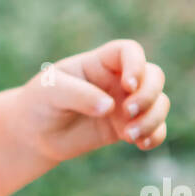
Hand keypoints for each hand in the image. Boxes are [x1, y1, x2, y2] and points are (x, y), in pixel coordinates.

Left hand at [13, 39, 168, 165]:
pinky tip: (142, 144)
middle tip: (128, 111)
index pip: (129, 51)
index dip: (137, 64)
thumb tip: (110, 107)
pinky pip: (155, 128)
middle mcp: (117, 80)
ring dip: (153, 118)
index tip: (128, 85)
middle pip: (154, 76)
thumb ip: (78, 95)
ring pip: (159, 103)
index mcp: (99, 63)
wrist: (35, 133)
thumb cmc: (40, 103)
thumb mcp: (51, 92)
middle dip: (149, 94)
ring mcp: (124, 104)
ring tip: (130, 136)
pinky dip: (155, 135)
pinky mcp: (126, 127)